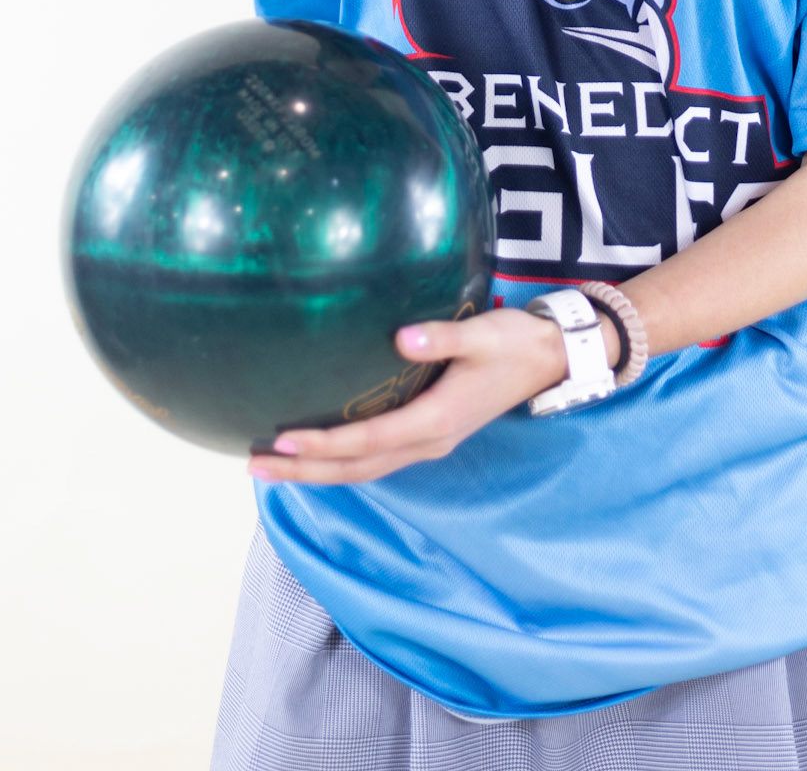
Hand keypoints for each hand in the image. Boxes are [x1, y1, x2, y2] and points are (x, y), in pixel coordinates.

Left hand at [245, 307, 572, 486]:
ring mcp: (430, 442)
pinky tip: (319, 450)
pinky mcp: (431, 433)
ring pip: (364, 469)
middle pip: (356, 469)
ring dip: (317, 472)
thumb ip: (440, 337)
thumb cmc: (515, 342)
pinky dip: (341, 460)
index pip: (367, 441)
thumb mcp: (483, 334)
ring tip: (271, 465)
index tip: (281, 440)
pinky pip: (377, 458)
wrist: (552, 358)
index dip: (324, 444)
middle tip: (253, 466)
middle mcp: (428, 442)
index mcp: (435, 422)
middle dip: (304, 472)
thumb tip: (400, 337)